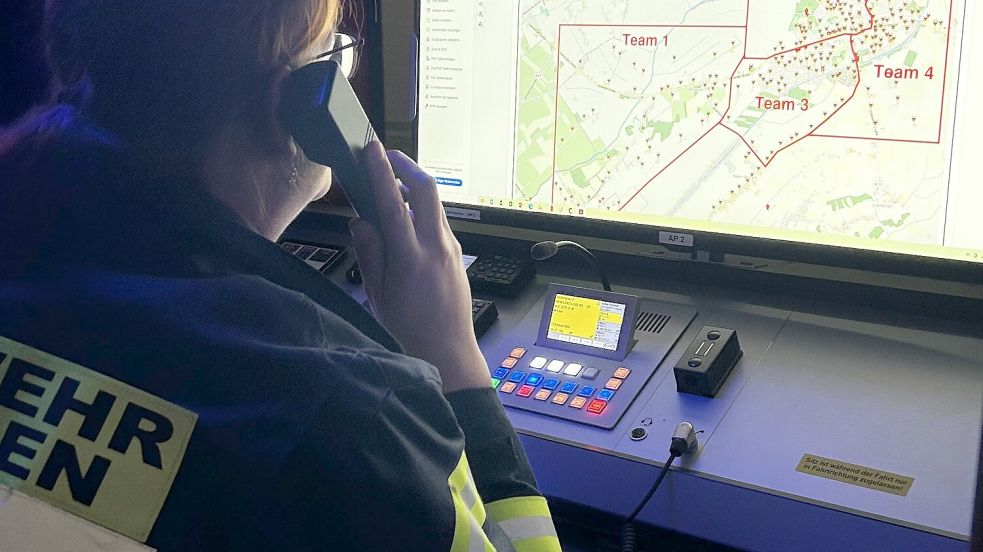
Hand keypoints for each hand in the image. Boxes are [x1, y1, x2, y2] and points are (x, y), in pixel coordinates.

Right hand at [349, 142, 489, 392]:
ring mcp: (451, 250)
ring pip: (435, 205)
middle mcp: (436, 247)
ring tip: (391, 186)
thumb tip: (360, 221)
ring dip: (414, 188)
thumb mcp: (378, 295)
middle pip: (427, 190)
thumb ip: (370, 254)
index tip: (373, 151)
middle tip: (387, 156)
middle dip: (407, 166)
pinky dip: (422, 211)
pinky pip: (439, 223)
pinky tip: (407, 220)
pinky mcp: (458, 256)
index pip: (394, 204)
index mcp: (411, 257)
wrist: (449, 355)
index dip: (382, 173)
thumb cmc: (408, 332)